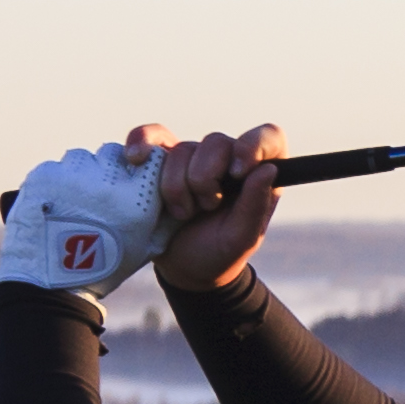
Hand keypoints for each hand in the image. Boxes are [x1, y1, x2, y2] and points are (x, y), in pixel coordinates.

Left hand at [0, 134, 171, 298]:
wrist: (52, 282)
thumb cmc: (106, 267)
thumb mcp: (148, 246)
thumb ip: (167, 216)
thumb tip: (177, 191)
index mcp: (138, 197)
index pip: (153, 156)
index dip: (145, 165)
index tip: (137, 176)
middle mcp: (108, 179)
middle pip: (116, 152)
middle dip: (112, 167)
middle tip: (103, 193)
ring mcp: (73, 174)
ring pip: (84, 157)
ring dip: (84, 172)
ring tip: (77, 201)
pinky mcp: (45, 174)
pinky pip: (56, 167)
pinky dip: (57, 181)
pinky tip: (57, 204)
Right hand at [153, 125, 288, 296]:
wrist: (181, 267)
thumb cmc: (218, 252)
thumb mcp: (241, 238)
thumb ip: (255, 205)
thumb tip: (267, 169)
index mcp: (256, 174)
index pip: (268, 138)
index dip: (253, 146)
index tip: (238, 173)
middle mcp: (227, 160)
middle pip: (217, 141)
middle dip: (205, 179)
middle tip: (205, 207)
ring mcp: (192, 158)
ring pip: (182, 149)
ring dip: (176, 186)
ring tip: (181, 213)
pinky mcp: (161, 160)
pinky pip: (151, 136)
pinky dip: (142, 142)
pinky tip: (136, 158)